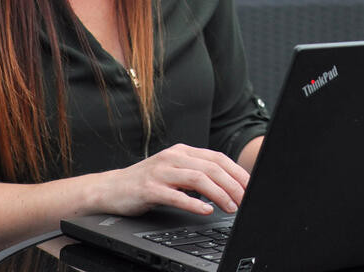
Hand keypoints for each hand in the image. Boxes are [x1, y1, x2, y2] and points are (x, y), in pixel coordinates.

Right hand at [98, 143, 249, 216]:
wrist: (113, 188)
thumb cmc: (146, 181)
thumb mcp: (174, 171)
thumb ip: (196, 173)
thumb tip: (227, 185)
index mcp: (181, 151)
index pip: (217, 157)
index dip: (237, 172)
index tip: (251, 187)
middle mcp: (172, 157)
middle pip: (211, 167)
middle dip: (233, 185)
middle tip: (245, 201)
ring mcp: (160, 172)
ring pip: (198, 178)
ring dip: (219, 194)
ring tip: (231, 207)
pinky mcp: (150, 188)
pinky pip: (176, 195)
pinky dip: (194, 203)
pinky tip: (205, 211)